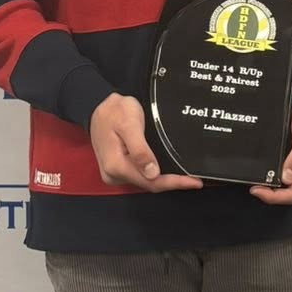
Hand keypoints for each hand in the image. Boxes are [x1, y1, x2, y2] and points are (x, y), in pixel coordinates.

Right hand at [88, 93, 202, 192]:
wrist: (96, 107)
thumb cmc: (114, 112)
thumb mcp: (129, 125)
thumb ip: (140, 151)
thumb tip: (153, 173)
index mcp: (116, 166)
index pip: (151, 182)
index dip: (174, 183)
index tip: (194, 182)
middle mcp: (114, 175)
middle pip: (149, 184)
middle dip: (172, 183)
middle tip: (195, 180)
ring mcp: (114, 173)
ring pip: (145, 182)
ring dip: (164, 180)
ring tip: (185, 177)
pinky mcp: (117, 169)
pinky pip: (140, 175)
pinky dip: (155, 175)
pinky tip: (168, 172)